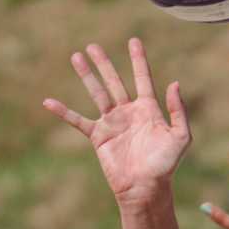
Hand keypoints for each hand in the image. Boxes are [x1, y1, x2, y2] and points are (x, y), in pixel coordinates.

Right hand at [43, 39, 191, 208]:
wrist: (145, 187)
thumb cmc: (166, 164)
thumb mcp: (180, 136)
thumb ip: (178, 110)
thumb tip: (174, 83)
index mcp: (148, 109)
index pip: (142, 78)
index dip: (138, 60)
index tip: (133, 41)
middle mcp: (128, 112)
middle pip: (114, 81)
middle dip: (104, 63)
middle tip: (93, 46)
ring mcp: (112, 123)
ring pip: (97, 93)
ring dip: (86, 75)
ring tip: (76, 56)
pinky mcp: (98, 136)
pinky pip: (78, 120)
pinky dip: (63, 111)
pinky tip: (48, 102)